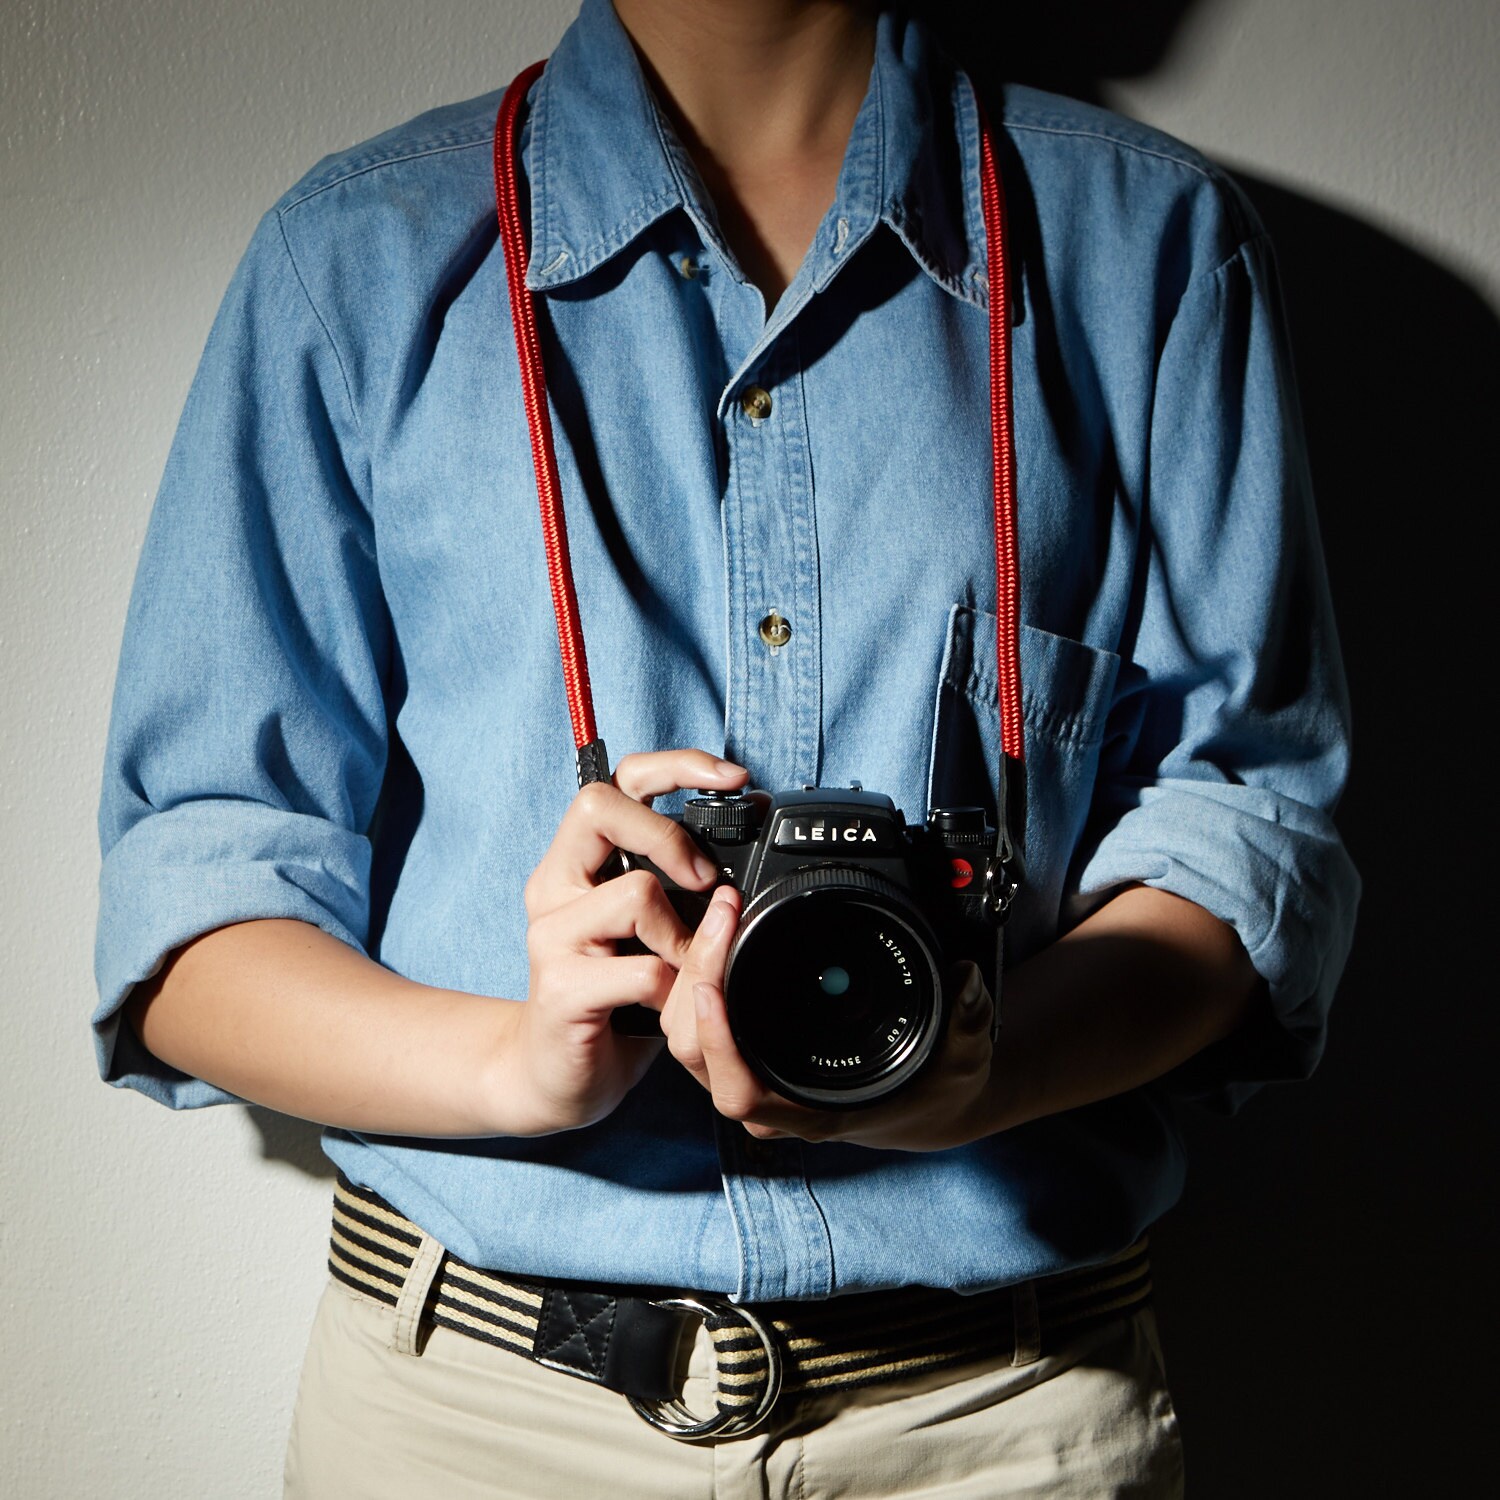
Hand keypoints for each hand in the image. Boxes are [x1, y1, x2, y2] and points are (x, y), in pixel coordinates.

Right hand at [496, 748, 747, 1134]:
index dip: (676, 766)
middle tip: (704, 880)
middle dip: (668, 835)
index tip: (733, 778)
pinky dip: (671, 990)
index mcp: (578, 863)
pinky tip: (661, 1008)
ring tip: (680, 968)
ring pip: (635, 893)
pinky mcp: (561, 987)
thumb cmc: (612, 999)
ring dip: (681, 936)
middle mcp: (554, 887)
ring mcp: (551, 935)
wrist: (553, 1076)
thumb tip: (742, 858)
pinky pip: (642, 970)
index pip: (617, 782)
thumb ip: (674, 888)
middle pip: (601, 808)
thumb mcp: (647, 932)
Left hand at [662, 936, 1006, 1151]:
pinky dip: (696, 973)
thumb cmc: (936, 1081)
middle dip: (698, 977)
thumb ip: (968, 1016)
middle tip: (723, 914)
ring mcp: (753, 1072)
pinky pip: (698, 1016)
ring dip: (691, 970)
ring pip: (687, 1031)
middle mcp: (772, 1097)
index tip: (712, 987)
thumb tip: (965, 979)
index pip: (740, 1091)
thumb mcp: (964, 1052)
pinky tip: (715, 929)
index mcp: (813, 1108)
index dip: (717, 1043)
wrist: (928, 1095)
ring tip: (721, 913)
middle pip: (695, 1049)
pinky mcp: (746, 1046)